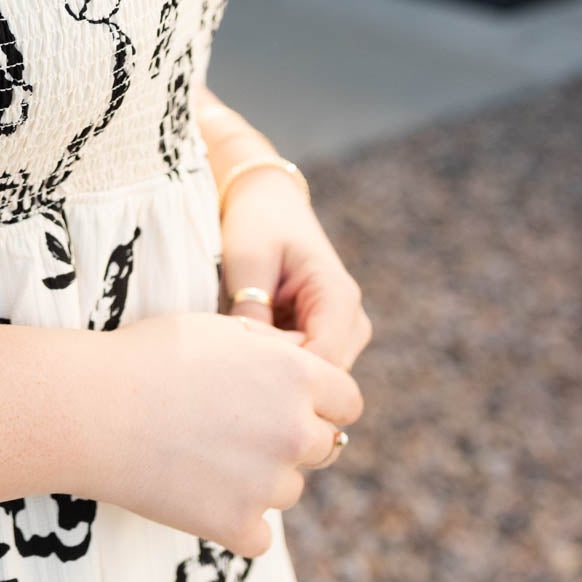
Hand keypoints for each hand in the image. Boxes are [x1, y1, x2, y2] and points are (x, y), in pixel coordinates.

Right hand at [95, 311, 363, 555]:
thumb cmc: (147, 356)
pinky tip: (197, 493)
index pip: (348, 401)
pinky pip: (258, 534)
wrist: (91, 408)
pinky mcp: (237, 525)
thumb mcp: (217, 327)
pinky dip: (234, 522)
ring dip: (260, 478)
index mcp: (295, 375)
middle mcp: (293, 429)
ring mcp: (268, 483)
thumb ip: (270, 347)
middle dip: (293, 438)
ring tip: (203, 454)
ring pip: (288, 489)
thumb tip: (302, 358)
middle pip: (324, 446)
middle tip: (238, 429)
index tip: (292, 402)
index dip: (322, 400)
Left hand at [219, 171, 373, 372]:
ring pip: (310, 378)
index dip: (279, 367)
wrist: (266, 203)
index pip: (322, 364)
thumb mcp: (248, 261)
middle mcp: (352, 324)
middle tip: (229, 343)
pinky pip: (302, 367)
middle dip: (274, 370)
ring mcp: (342, 336)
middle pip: (319, 378)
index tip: (238, 345)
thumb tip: (248, 366)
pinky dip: (273, 359)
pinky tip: (247, 337)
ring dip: (273, 366)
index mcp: (339, 299)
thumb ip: (252, 313)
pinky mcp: (325, 339)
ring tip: (237, 334)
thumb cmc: (256, 224)